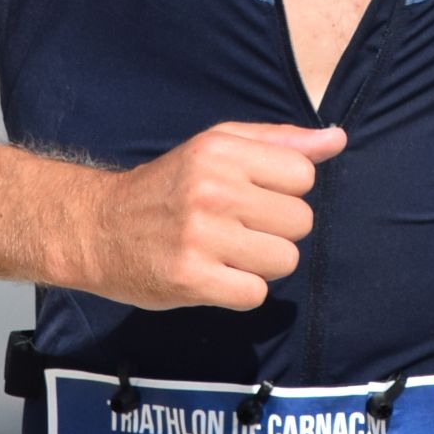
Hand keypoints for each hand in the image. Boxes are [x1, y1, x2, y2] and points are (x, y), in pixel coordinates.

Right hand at [76, 122, 344, 312]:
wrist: (97, 228)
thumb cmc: (167, 188)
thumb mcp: (216, 147)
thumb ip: (279, 142)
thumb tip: (336, 140)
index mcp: (221, 151)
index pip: (303, 175)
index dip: (284, 192)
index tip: (252, 197)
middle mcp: (212, 189)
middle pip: (301, 221)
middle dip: (275, 230)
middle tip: (236, 229)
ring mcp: (201, 236)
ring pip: (284, 260)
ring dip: (261, 264)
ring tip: (226, 253)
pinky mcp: (190, 278)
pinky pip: (255, 294)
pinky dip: (240, 292)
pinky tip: (215, 276)